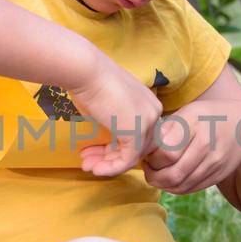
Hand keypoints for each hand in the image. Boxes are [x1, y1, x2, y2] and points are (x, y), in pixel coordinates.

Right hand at [65, 51, 162, 177]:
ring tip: (87, 167)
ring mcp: (148, 122)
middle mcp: (154, 113)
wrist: (86, 72)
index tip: (92, 151)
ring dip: (107, 165)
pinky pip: (127, 160)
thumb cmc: (90, 83)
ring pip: (132, 155)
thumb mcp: (107, 107)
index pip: (139, 135)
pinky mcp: (138, 133)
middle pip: (137, 147)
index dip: (115, 148)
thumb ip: (114, 126)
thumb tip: (108, 147)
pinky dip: (111, 168)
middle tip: (87, 161)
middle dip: (110, 158)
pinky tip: (95, 169)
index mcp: (149, 104)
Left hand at [140, 98, 240, 194]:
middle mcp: (208, 146)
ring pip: (181, 186)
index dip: (152, 158)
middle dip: (153, 175)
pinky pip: (190, 189)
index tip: (146, 154)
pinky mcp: (218, 176)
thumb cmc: (209, 117)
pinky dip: (175, 188)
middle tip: (147, 168)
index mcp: (196, 124)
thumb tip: (147, 146)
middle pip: (173, 174)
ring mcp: (215, 164)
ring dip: (162, 184)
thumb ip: (168, 127)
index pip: (167, 153)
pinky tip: (169, 179)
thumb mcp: (189, 111)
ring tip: (155, 174)